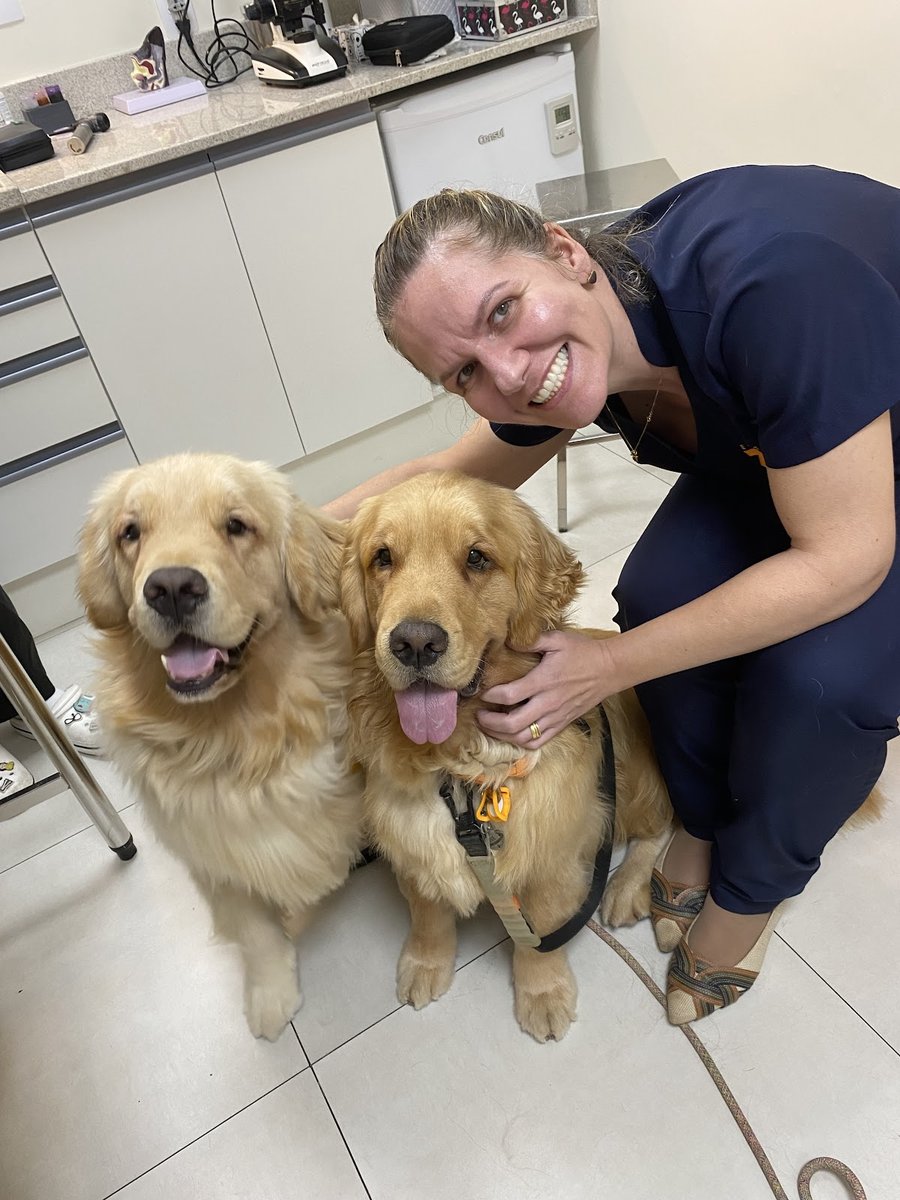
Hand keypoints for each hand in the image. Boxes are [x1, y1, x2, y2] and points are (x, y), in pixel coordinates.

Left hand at [477, 631, 617, 746]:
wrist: (609, 669)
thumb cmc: (582, 652)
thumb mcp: (557, 639)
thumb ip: (531, 641)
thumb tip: (508, 641)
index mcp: (544, 681)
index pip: (509, 696)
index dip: (490, 696)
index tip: (482, 693)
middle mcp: (548, 703)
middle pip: (512, 724)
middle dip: (490, 723)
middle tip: (479, 716)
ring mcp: (556, 717)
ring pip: (523, 738)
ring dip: (502, 736)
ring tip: (491, 727)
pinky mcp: (563, 724)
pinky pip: (539, 742)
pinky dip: (522, 742)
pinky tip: (512, 735)